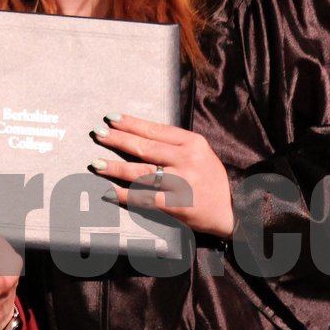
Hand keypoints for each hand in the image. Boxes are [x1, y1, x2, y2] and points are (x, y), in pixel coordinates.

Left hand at [90, 114, 234, 237]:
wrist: (234, 211)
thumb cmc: (211, 180)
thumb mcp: (200, 153)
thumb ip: (175, 144)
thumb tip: (137, 135)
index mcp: (193, 142)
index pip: (155, 130)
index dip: (131, 124)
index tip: (111, 118)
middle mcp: (187, 159)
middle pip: (145, 147)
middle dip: (117, 140)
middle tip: (98, 135)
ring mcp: (182, 183)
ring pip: (141, 172)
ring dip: (115, 167)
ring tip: (96, 163)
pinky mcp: (177, 205)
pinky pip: (144, 198)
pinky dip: (124, 195)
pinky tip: (109, 191)